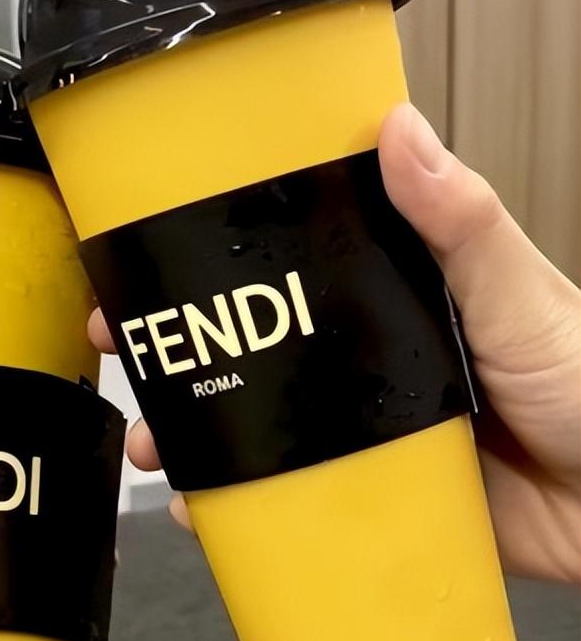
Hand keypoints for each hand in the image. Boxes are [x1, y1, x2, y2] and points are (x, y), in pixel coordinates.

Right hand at [90, 103, 579, 583]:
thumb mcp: (518, 292)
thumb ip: (463, 223)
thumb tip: (401, 131)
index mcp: (393, 294)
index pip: (291, 259)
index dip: (219, 251)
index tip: (154, 247)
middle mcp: (365, 358)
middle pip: (254, 347)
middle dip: (181, 350)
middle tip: (121, 348)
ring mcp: (362, 428)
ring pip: (259, 425)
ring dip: (197, 433)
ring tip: (155, 442)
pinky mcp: (370, 494)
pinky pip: (292, 497)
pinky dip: (242, 506)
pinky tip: (202, 509)